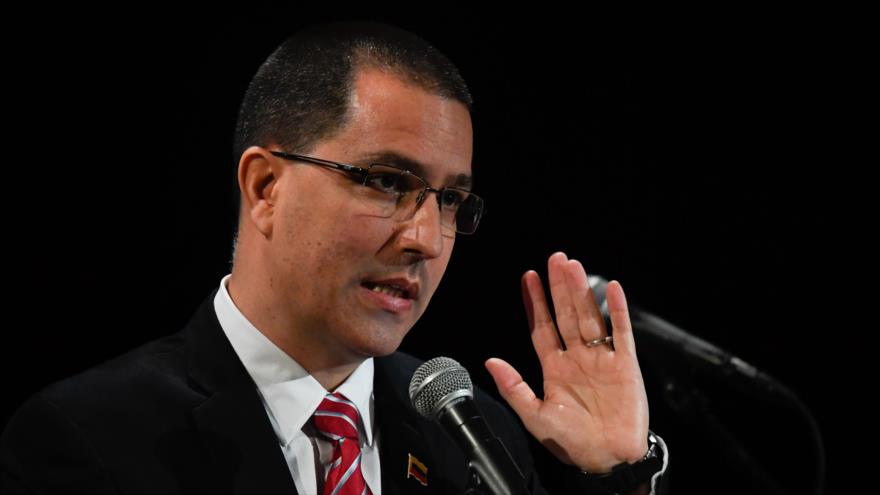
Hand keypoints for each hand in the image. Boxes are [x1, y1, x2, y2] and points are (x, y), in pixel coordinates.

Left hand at [485, 252, 649, 472]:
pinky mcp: (625, 365)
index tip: (528, 277)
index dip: (536, 303)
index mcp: (555, 368)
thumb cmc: (572, 442)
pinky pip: (621, 333)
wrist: (608, 460)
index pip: (543, 327)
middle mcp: (578, 358)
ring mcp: (601, 359)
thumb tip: (490, 361)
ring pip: (590, 317)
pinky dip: (617, 310)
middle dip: (559, 287)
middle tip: (554, 258)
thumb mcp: (535, 416)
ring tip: (573, 266)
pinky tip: (612, 288)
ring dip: (582, 291)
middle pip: (566, 314)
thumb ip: (513, 387)